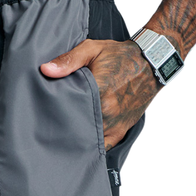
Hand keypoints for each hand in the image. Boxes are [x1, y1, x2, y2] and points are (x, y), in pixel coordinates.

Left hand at [40, 38, 162, 150]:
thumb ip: (68, 60)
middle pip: (78, 129)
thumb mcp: (93, 49)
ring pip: (90, 141)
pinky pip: (104, 146)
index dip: (56, 115)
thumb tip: (45, 70)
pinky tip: (81, 145)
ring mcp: (115, 123)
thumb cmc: (120, 56)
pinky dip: (93, 146)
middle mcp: (108, 111)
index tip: (45, 116)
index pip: (69, 111)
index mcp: (99, 91)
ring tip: (63, 137)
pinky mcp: (121, 130)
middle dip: (64, 129)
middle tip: (49, 129)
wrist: (151, 63)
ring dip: (77, 140)